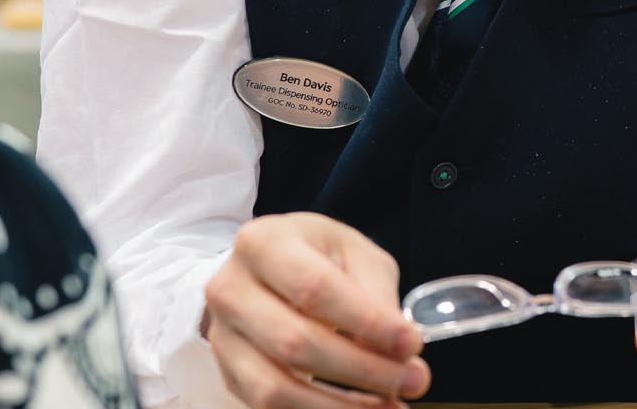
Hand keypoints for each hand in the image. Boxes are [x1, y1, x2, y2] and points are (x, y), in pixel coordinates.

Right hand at [203, 212, 429, 407]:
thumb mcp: (353, 252)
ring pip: (276, 389)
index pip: (314, 289)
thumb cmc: (317, 257)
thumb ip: (374, 292)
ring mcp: (222, 338)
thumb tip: (398, 346)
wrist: (265, 271)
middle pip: (295, 343)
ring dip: (341, 407)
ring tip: (392, 406)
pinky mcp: (230, 376)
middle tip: (413, 380)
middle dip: (363, 370)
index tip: (411, 344)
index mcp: (263, 243)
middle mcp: (231, 290)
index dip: (366, 322)